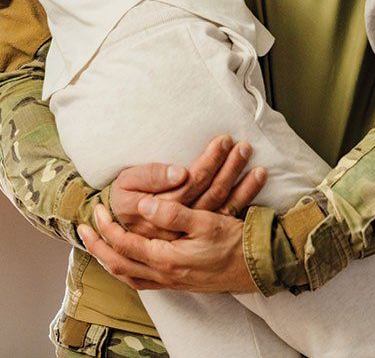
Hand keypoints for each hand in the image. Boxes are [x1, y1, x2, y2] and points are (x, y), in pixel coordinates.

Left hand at [78, 201, 255, 293]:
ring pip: (128, 276)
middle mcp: (163, 274)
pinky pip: (142, 282)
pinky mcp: (179, 283)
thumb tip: (144, 205)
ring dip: (109, 260)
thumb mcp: (205, 221)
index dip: (106, 228)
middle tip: (84, 230)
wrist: (256, 267)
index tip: (96, 210)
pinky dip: (128, 272)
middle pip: (118, 264)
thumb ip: (173, 213)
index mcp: (166, 258)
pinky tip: (129, 263)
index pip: (124, 244)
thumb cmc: (233, 242)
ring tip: (99, 246)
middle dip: (97, 247)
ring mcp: (171, 282)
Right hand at [108, 134, 266, 240]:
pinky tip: (257, 180)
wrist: (116, 230)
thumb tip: (179, 172)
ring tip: (253, 160)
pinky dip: (245, 198)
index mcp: (159, 211)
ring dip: (241, 183)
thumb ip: (151, 176)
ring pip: (222, 206)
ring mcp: (190, 233)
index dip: (209, 162)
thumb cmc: (121, 199)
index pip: (192, 183)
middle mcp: (178, 226)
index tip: (224, 141)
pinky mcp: (199, 234)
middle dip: (228, 167)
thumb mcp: (127, 184)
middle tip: (243, 146)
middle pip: (211, 194)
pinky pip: (227, 217)